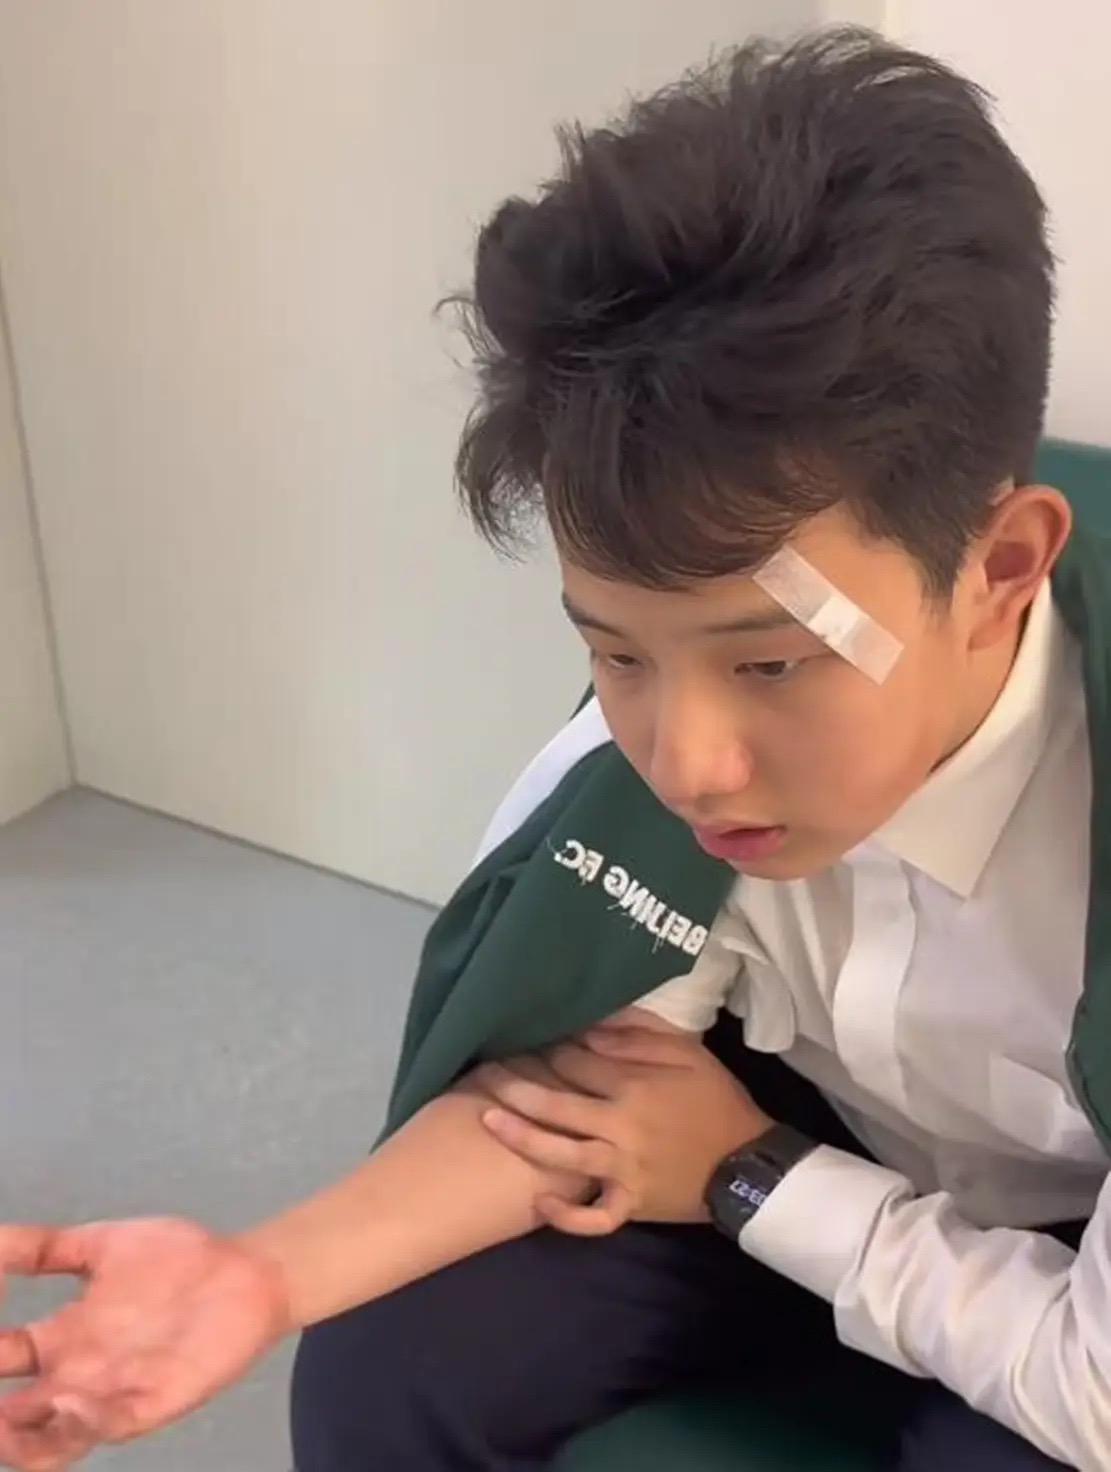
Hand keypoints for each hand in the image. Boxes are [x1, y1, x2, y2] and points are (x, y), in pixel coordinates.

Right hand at [0, 1216, 290, 1469]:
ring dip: (22, 1440)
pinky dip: (84, 1421)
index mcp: (63, 1339)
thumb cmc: (178, 1261)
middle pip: (14, 1418)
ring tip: (6, 1421)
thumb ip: (46, 1246)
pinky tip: (69, 1398)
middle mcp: (78, 1375)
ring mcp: (112, 1395)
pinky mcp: (151, 1404)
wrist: (247, 1272)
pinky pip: (109, 1427)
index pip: (1, 1360)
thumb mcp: (104, 1245)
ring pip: (50, 1444)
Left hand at [476, 1015, 771, 1235]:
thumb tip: (590, 1024)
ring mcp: (623, 1170)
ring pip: (562, 1156)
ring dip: (521, 1138)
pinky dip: (566, 1216)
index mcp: (635, 1087)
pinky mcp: (631, 1204)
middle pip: (557, 1105)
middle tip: (485, 1071)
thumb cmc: (716, 1101)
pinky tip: (539, 1202)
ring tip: (487, 1120)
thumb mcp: (688, 1053)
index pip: (578, 1064)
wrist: (747, 1163)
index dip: (549, 1050)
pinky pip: (594, 1218)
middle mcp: (621, 1128)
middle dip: (515, 1087)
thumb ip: (639, 1035)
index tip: (527, 1040)